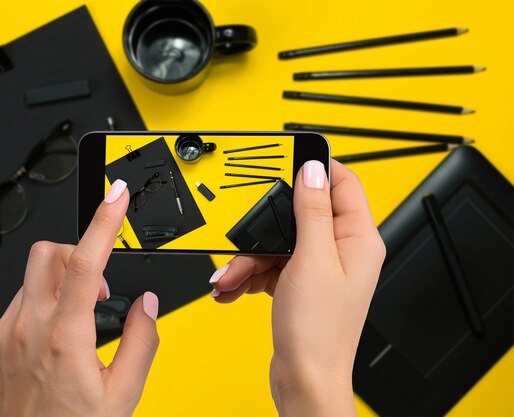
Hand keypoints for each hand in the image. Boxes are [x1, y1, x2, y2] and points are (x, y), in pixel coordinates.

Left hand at [0, 180, 158, 416]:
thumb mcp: (124, 392)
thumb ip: (142, 340)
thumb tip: (148, 303)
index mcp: (67, 338)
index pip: (89, 262)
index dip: (105, 220)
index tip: (116, 194)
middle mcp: (27, 330)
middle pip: (48, 253)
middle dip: (76, 253)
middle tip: (95, 286)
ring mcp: (2, 336)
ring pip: (31, 279)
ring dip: (59, 286)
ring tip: (73, 323)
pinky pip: (15, 305)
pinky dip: (38, 308)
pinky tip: (48, 340)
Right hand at [209, 160, 385, 416]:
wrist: (303, 380)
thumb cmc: (318, 332)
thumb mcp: (311, 260)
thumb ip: (312, 211)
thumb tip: (313, 170)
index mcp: (358, 240)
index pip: (344, 184)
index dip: (318, 168)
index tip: (291, 159)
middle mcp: (342, 251)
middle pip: (301, 215)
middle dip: (266, 228)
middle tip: (246, 236)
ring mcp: (320, 269)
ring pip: (279, 243)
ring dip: (248, 258)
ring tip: (228, 277)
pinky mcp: (299, 285)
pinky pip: (271, 266)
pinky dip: (248, 274)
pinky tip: (232, 287)